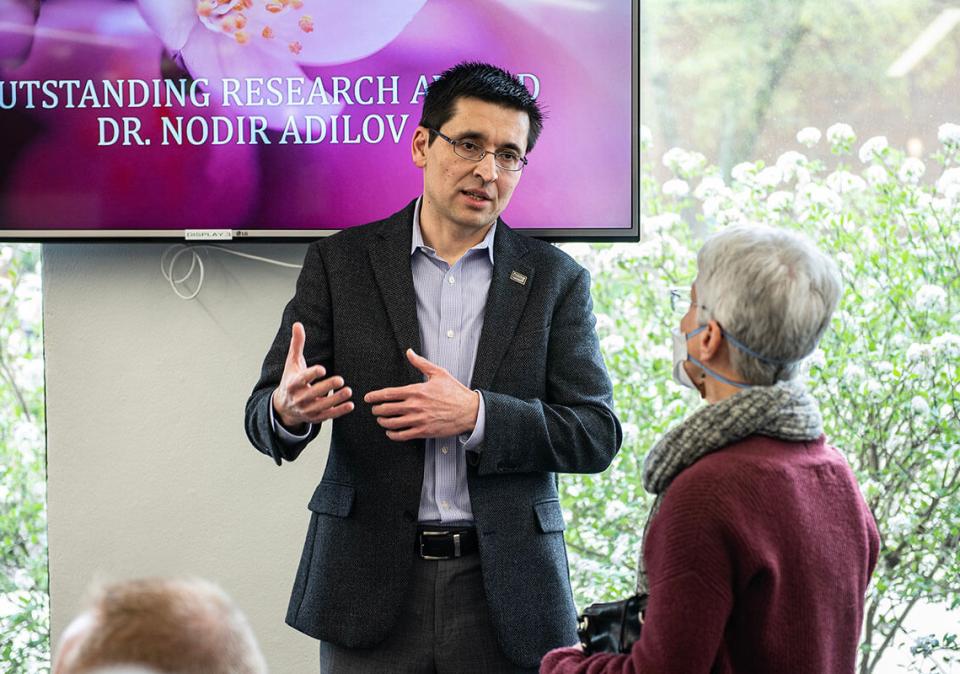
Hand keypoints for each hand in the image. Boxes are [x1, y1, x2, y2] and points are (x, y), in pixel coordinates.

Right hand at [272, 322, 353, 429]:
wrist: (283, 407)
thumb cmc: (291, 380)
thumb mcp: (292, 363)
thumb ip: (297, 344)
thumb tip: (298, 324)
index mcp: (292, 383)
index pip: (301, 379)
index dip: (311, 374)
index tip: (322, 369)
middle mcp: (298, 398)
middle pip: (313, 393)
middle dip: (327, 387)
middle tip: (341, 380)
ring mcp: (307, 409)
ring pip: (322, 406)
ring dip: (336, 399)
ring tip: (348, 391)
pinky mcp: (315, 418)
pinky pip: (328, 415)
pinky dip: (339, 411)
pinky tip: (350, 405)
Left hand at [364, 349, 479, 440]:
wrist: (469, 411)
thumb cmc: (455, 392)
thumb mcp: (439, 373)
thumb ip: (421, 363)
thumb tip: (410, 352)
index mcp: (416, 391)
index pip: (388, 394)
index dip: (374, 396)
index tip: (368, 398)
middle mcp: (414, 406)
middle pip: (386, 409)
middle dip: (376, 409)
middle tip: (374, 409)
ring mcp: (418, 420)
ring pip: (391, 423)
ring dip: (383, 421)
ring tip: (381, 419)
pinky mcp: (423, 431)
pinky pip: (402, 435)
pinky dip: (393, 434)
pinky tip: (391, 432)